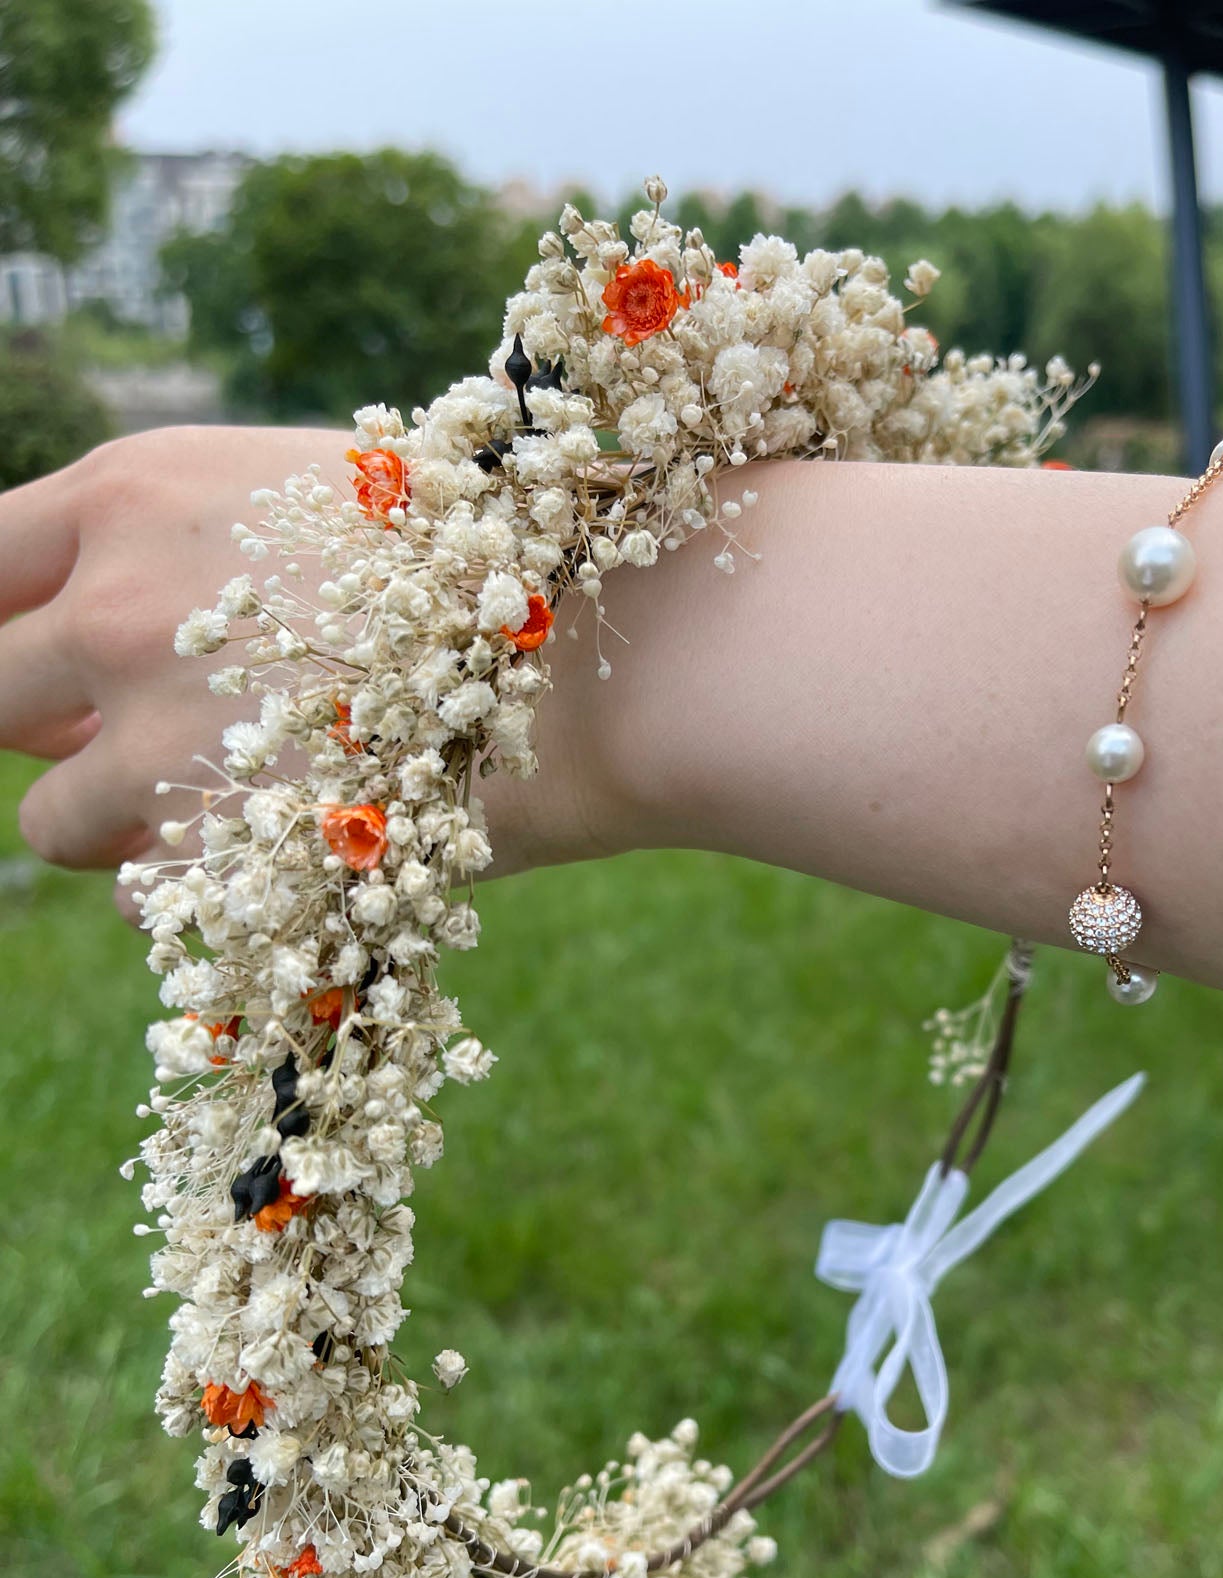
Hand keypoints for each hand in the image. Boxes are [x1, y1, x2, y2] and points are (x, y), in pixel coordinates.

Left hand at [0, 425, 618, 920]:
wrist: (622, 658)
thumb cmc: (493, 567)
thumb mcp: (311, 507)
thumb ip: (177, 565)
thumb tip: (76, 648)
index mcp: (134, 493)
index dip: (6, 621)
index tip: (41, 662)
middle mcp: (116, 611)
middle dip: (51, 724)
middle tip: (145, 739)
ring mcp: (157, 743)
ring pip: (54, 818)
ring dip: (129, 820)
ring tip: (261, 799)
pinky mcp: (220, 865)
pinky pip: (149, 902)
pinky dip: (216, 891)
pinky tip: (318, 845)